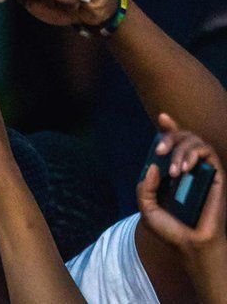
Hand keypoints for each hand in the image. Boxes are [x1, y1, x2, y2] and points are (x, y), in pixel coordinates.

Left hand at [138, 115, 226, 260]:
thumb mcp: (147, 207)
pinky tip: (183, 169)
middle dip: (170, 137)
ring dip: (180, 149)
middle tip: (159, 151)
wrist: (189, 245)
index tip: (163, 117)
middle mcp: (189, 169)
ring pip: (196, 141)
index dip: (170, 128)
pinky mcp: (217, 176)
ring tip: (173, 171)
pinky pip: (209, 153)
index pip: (174, 144)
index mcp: (172, 172)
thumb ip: (145, 186)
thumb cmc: (170, 229)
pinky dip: (193, 154)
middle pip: (183, 137)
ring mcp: (203, 171)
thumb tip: (154, 166)